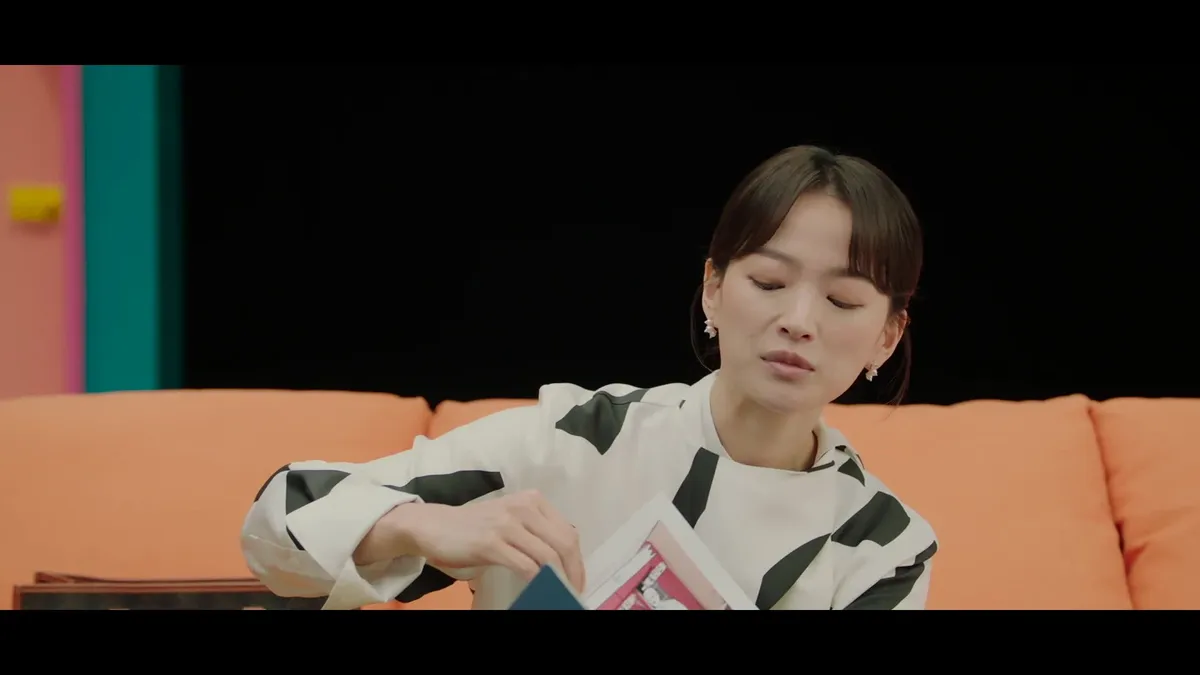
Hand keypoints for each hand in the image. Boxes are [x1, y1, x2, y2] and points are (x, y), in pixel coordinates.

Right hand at [388, 489, 585, 592]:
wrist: (435, 525)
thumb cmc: (474, 526)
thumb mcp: (510, 519)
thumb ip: (535, 530)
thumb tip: (563, 559)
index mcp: (532, 500)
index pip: (568, 532)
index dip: (577, 560)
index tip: (577, 579)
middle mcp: (524, 507)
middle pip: (564, 543)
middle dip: (574, 572)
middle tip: (574, 591)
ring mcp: (507, 524)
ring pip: (548, 556)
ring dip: (558, 580)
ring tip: (559, 594)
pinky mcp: (491, 543)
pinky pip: (525, 566)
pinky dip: (537, 582)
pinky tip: (537, 590)